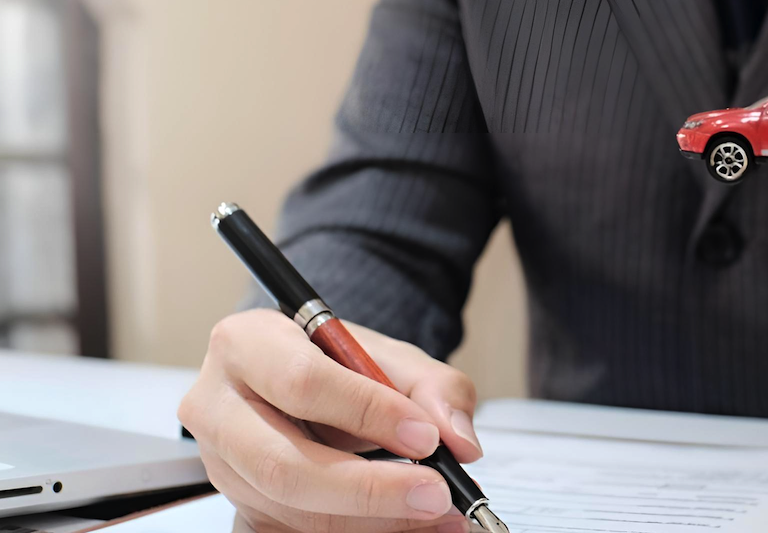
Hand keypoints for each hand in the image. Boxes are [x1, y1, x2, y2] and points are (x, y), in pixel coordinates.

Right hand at [179, 310, 480, 532]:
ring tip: (436, 513)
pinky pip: (294, 530)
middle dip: (368, 489)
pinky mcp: (239, 506)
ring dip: (372, 520)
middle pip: (282, 465)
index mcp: (247, 345)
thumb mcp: (391, 355)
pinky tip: (404, 523)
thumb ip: (434, 387)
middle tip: (434, 493)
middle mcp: (218, 407)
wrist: (307, 377)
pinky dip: (358, 530)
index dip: (367, 413)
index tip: (426, 437)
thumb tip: (457, 439)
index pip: (301, 383)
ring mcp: (222, 465)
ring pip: (290, 508)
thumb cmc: (339, 362)